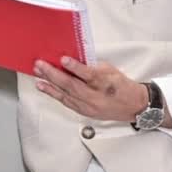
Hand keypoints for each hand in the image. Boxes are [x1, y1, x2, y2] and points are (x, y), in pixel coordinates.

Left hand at [33, 57, 147, 122]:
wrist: (133, 105)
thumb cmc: (121, 85)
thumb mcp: (110, 70)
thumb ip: (92, 66)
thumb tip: (72, 59)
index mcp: (104, 82)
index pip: (88, 74)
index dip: (75, 67)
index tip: (63, 59)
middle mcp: (96, 96)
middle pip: (72, 85)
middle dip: (53, 74)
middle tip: (40, 65)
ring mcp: (89, 106)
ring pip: (66, 95)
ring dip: (49, 85)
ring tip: (37, 77)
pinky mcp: (84, 112)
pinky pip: (66, 102)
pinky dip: (54, 94)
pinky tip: (44, 87)